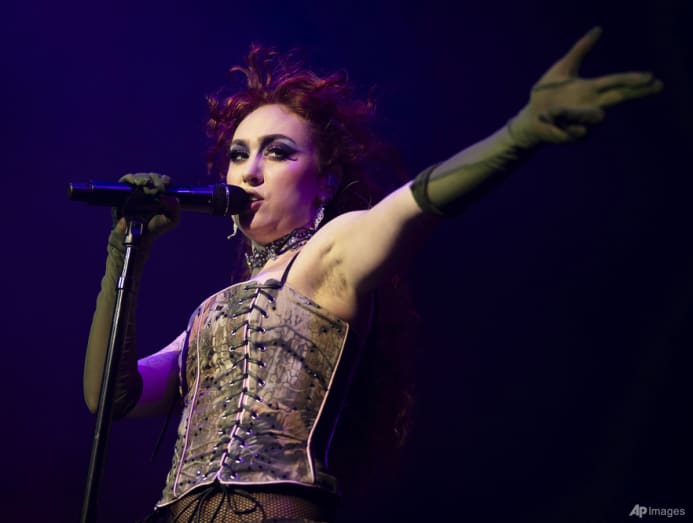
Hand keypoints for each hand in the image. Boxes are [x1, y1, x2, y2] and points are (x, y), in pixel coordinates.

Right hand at [112, 172, 179, 238]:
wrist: (137, 237)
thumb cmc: (154, 228)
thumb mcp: (171, 220)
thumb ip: (175, 209)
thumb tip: (173, 197)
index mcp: (160, 194)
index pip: (163, 181)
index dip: (165, 180)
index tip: (166, 184)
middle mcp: (148, 190)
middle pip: (152, 177)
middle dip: (155, 179)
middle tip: (157, 187)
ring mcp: (135, 191)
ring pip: (140, 177)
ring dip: (144, 177)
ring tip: (146, 184)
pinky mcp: (123, 193)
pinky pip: (126, 180)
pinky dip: (131, 178)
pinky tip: (136, 183)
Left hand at [510, 27, 662, 146]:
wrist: (531, 117)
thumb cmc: (546, 93)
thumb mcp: (563, 68)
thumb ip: (580, 50)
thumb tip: (597, 30)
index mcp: (590, 89)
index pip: (616, 83)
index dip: (633, 80)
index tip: (651, 77)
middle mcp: (592, 105)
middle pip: (619, 99)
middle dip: (636, 92)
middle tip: (654, 85)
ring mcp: (586, 121)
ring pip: (597, 116)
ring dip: (578, 112)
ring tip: (556, 110)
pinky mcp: (575, 136)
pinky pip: (578, 131)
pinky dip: (563, 125)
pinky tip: (552, 122)